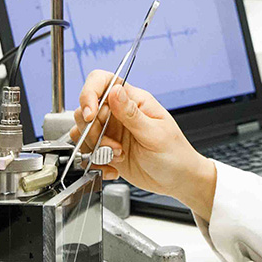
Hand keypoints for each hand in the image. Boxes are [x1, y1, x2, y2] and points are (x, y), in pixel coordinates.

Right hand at [71, 71, 216, 218]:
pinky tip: (113, 168)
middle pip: (87, 109)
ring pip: (83, 131)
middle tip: (113, 147)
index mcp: (134, 101)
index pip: (103, 82)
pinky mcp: (106, 149)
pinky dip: (95, 162)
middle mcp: (119, 113)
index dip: (90, 94)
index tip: (90, 115)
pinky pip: (87, 151)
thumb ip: (132, 114)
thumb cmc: (175, 154)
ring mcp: (111, 131)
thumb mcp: (155, 134)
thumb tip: (114, 90)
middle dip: (93, 131)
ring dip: (95, 148)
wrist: (178, 180)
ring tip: (118, 157)